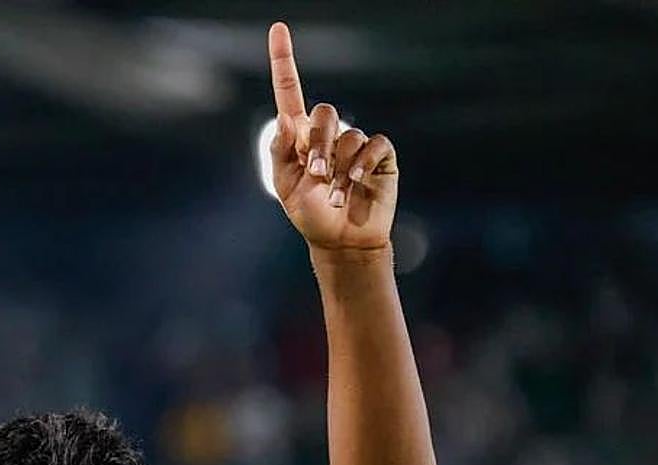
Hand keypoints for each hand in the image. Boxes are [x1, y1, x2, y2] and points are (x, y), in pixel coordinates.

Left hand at [267, 21, 397, 255]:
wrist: (340, 242)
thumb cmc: (311, 215)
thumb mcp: (286, 187)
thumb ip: (281, 153)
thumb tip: (287, 118)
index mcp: (300, 138)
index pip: (290, 92)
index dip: (284, 61)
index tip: (278, 29)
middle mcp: (329, 134)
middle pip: (324, 113)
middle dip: (318, 145)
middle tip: (318, 175)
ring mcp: (356, 144)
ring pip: (348, 136)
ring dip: (339, 170)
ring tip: (337, 196)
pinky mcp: (380, 156)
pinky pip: (373, 145)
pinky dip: (363, 165)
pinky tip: (357, 184)